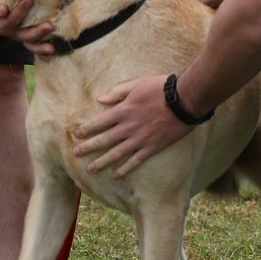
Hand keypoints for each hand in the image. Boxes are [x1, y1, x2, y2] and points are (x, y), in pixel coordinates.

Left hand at [0, 0, 58, 55]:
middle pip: (22, 36)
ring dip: (19, 14)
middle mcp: (3, 29)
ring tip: (28, 1)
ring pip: (7, 24)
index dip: (41, 47)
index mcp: (13, 28)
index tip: (54, 49)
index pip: (30, 41)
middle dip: (37, 33)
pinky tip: (4, 9)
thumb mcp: (10, 4)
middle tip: (50, 26)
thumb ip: (28, 4)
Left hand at [72, 74, 191, 177]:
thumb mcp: (137, 83)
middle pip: (103, 140)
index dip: (86, 129)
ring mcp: (140, 138)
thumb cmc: (161, 89)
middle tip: (76, 154)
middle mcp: (128, 126)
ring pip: (116, 153)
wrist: (184, 100)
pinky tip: (116, 175)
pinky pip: (135, 160)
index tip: (76, 134)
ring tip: (91, 169)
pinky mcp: (152, 146)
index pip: (99, 122)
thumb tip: (101, 99)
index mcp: (123, 110)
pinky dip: (125, 169)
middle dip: (88, 147)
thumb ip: (118, 91)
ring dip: (102, 162)